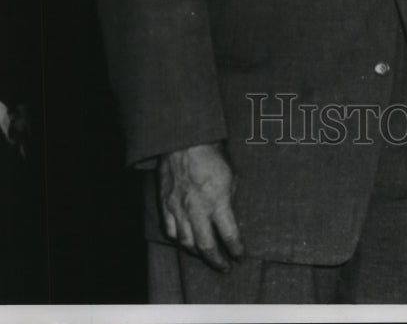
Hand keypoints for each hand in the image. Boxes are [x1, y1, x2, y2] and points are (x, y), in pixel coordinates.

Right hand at [158, 142, 243, 270]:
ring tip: (205, 256)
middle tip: (224, 267)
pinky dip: (178, 240)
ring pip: (186, 243)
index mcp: (217, 201)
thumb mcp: (231, 174)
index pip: (229, 235)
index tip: (240, 256)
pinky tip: (185, 242)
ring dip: (197, 253)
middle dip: (217, 260)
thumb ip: (230, 197)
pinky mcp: (165, 204)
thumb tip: (229, 214)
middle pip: (206, 246)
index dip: (236, 249)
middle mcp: (197, 209)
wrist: (184, 139)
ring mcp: (179, 208)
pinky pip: (170, 230)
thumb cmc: (212, 154)